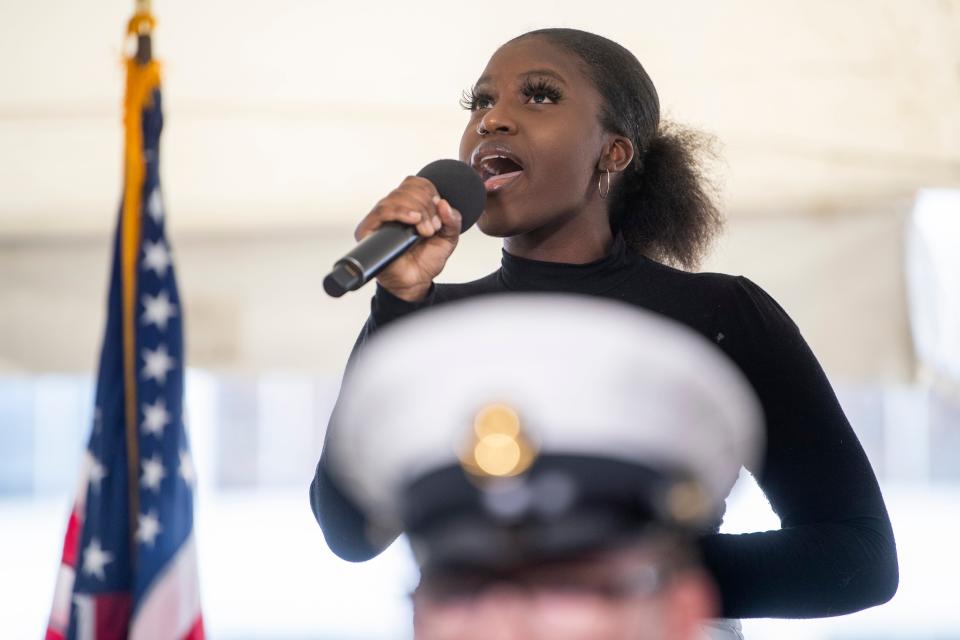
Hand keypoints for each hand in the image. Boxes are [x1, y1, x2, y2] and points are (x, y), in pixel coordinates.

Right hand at [354, 176, 462, 301]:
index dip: (430, 192)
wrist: (415, 282)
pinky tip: (413, 220)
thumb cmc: (426, 260)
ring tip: (425, 230)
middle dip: (427, 205)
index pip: (416, 183)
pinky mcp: (368, 229)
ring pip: (396, 197)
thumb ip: (452, 220)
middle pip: (408, 188)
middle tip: (433, 227)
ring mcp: (380, 218)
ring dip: (418, 211)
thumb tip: (444, 203)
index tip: (439, 211)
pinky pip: (382, 210)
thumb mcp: (448, 238)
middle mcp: (393, 209)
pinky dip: (400, 212)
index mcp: (410, 206)